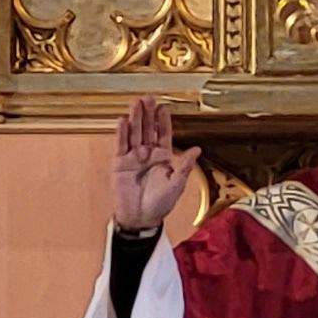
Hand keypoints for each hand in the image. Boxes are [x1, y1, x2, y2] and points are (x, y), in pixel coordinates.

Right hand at [112, 95, 200, 231]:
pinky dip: (122, 133)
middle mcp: (148, 154)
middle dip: (148, 114)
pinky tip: (123, 121)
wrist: (140, 219)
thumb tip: (197, 150)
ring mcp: (133, 157)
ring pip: (134, 133)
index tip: (164, 107)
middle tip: (148, 98)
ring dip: (135, 118)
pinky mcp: (120, 164)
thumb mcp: (176, 185)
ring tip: (135, 103)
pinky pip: (121, 145)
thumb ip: (184, 166)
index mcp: (163, 157)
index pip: (163, 134)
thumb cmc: (160, 204)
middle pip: (147, 129)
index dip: (163, 121)